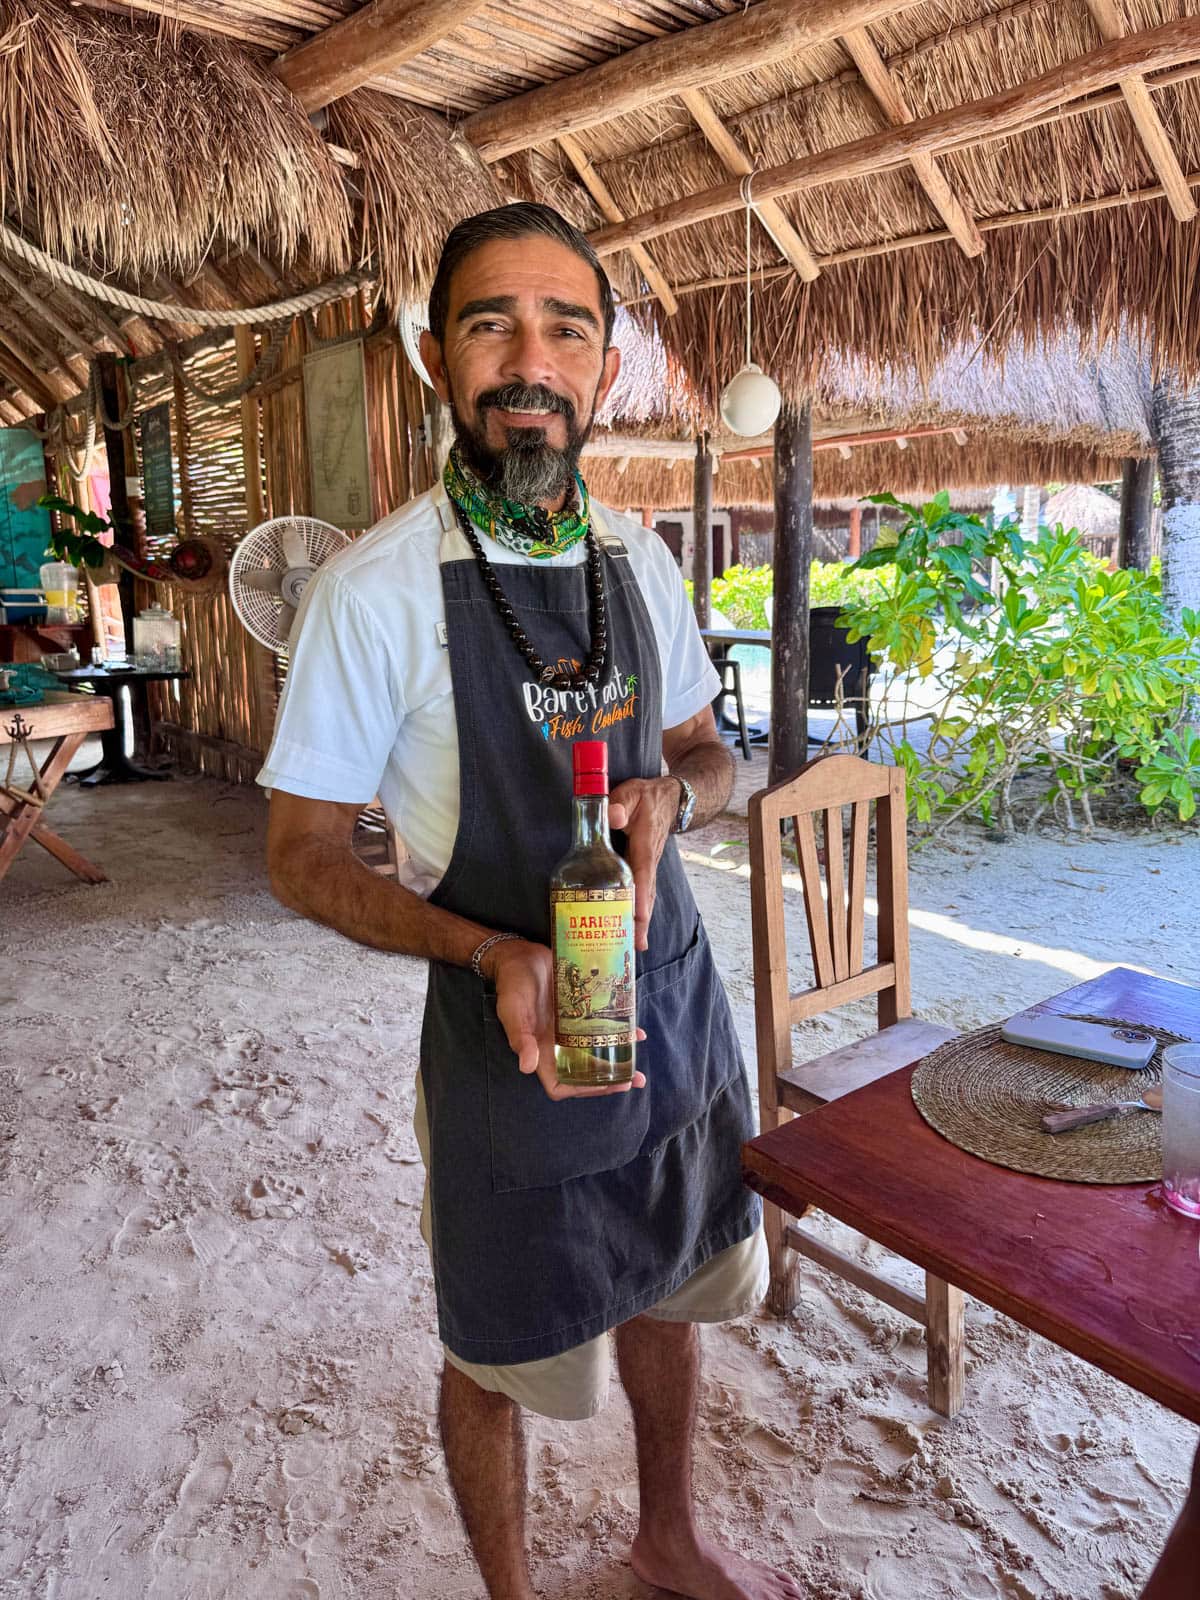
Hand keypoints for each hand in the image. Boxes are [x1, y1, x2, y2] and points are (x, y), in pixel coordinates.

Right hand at [489, 939, 646, 1100]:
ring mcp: (570, 1027)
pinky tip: (635, 1029)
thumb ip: (520, 1036)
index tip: (605, 1085)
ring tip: (639, 1057)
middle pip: (585, 1072)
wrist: (520, 954)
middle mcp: (557, 1043)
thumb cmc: (512, 983)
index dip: (581, 1090)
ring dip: (619, 1056)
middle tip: (635, 1080)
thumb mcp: (512, 1009)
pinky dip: (618, 1030)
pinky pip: (601, 1025)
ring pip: (597, 1050)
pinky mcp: (580, 1009)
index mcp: (540, 1050)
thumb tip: (527, 1067)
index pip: (559, 1084)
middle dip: (609, 1079)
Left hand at [608, 776, 678, 951]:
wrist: (668, 799)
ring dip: (642, 921)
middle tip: (637, 945)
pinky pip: (642, 892)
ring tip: (636, 946)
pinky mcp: (645, 869)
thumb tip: (613, 817)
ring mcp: (649, 866)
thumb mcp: (632, 793)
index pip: (643, 871)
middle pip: (648, 893)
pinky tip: (631, 927)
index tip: (639, 916)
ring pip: (647, 896)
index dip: (641, 894)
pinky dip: (639, 910)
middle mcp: (650, 859)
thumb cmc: (646, 797)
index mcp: (646, 843)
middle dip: (643, 920)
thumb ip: (620, 803)